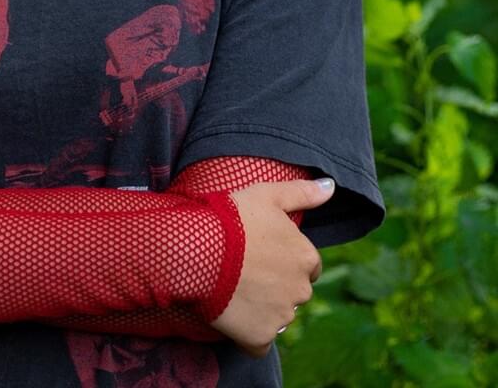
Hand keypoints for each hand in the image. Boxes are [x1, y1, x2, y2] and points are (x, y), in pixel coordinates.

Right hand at [210, 178, 332, 357]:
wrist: (196, 249)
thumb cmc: (231, 217)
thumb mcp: (266, 194)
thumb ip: (302, 192)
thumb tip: (331, 186)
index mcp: (306, 257)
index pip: (307, 264)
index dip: (283, 257)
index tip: (260, 251)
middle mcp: (301, 290)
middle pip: (294, 290)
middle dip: (275, 283)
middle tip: (244, 268)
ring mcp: (281, 316)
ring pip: (278, 315)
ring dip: (262, 306)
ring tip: (234, 288)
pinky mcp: (260, 337)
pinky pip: (260, 341)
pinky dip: (249, 333)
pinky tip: (232, 314)